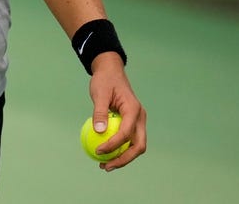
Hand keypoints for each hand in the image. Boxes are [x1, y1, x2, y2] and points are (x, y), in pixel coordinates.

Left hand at [88, 51, 146, 170]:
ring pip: (135, 146)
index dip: (113, 145)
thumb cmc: (105, 80)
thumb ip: (99, 112)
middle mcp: (140, 118)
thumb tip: (98, 132)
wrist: (111, 72)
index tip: (98, 151)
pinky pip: (128, 140)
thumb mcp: (100, 93)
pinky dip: (119, 150)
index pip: (126, 133)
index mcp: (134, 110)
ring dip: (122, 158)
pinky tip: (105, 155)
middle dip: (124, 159)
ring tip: (104, 165)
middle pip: (138, 146)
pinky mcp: (132, 124)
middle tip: (106, 166)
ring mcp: (138, 122)